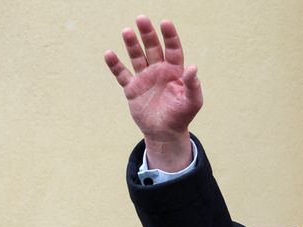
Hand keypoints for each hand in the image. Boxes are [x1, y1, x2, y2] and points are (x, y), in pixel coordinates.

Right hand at [105, 16, 202, 170]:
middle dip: (147, 34)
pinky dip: (115, 65)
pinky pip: (122, 74)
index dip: (170, 36)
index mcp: (175, 72)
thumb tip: (193, 67)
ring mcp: (144, 78)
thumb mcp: (192, 102)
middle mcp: (159, 71)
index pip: (173, 49)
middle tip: (141, 19)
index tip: (165, 23)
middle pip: (153, 48)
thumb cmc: (182, 116)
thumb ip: (193, 85)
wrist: (165, 133)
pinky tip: (109, 54)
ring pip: (137, 57)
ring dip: (132, 44)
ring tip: (127, 31)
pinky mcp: (132, 89)